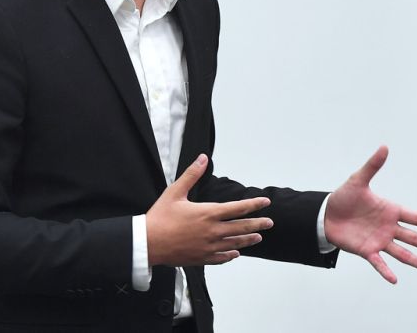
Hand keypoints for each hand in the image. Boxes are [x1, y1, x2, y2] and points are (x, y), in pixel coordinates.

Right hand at [146, 154, 272, 266]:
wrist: (147, 243)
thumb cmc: (159, 217)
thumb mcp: (175, 191)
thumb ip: (192, 174)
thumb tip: (203, 158)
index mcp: (208, 213)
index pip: (238, 208)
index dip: (254, 204)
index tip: (265, 202)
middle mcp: (212, 231)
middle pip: (241, 227)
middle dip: (258, 224)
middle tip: (270, 222)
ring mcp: (208, 246)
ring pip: (234, 243)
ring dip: (248, 240)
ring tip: (258, 237)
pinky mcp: (201, 258)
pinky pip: (221, 258)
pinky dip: (230, 255)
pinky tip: (236, 254)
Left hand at [324, 146, 416, 283]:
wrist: (326, 215)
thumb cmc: (344, 197)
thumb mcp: (358, 180)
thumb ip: (373, 166)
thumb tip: (384, 147)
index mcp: (390, 210)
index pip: (416, 217)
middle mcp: (388, 227)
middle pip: (413, 236)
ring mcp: (379, 240)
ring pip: (401, 251)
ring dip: (414, 260)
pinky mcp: (366, 250)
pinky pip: (378, 262)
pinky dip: (386, 271)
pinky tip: (394, 279)